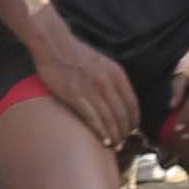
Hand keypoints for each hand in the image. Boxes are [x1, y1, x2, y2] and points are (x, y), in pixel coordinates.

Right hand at [24, 19, 140, 152]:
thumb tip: (118, 98)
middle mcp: (107, 83)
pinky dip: (100, 131)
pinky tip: (104, 140)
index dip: (134, 119)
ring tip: (115, 144)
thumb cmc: (76, 53)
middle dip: (124, 131)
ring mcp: (91, 90)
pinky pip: (92, 118)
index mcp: (116, 74)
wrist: (54, 44)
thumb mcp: (103, 62)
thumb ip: (113, 79)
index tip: (132, 129)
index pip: (132, 103)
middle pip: (122, 114)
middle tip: (123, 142)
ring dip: (114, 134)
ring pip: (109, 119)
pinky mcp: (75, 96)